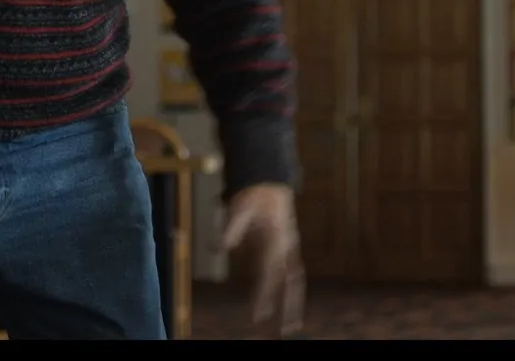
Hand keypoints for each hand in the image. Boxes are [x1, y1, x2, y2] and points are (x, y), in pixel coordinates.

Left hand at [220, 183, 304, 337]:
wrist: (269, 182)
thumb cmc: (254, 196)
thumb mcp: (240, 208)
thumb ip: (232, 228)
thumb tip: (219, 247)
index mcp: (277, 240)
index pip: (270, 274)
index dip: (264, 296)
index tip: (257, 315)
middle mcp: (287, 247)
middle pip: (292, 282)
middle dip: (290, 307)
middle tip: (286, 330)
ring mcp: (288, 249)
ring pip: (294, 281)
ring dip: (292, 304)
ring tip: (289, 326)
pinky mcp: (284, 251)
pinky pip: (289, 276)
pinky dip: (287, 293)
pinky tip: (281, 309)